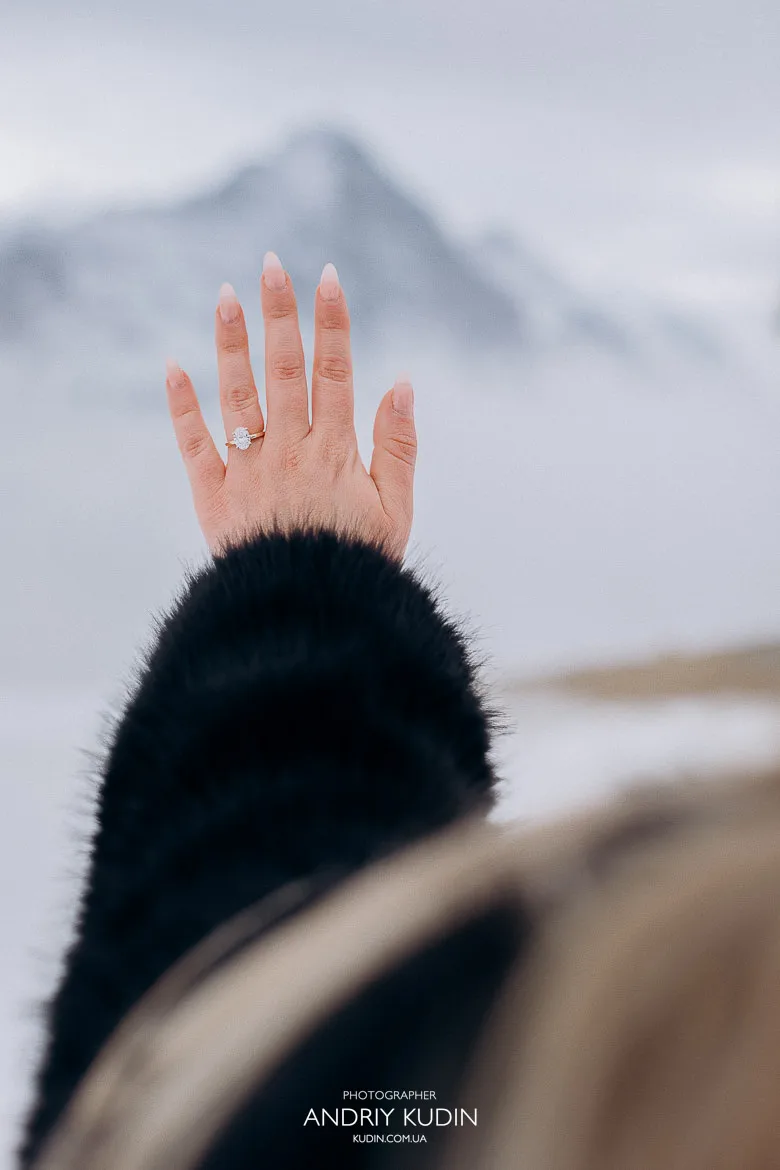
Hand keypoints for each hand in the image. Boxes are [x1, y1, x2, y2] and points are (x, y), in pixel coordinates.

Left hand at [164, 252, 416, 561]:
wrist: (305, 613)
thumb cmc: (357, 563)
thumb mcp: (396, 510)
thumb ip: (399, 446)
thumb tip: (402, 383)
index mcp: (335, 452)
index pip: (334, 373)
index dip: (332, 323)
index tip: (326, 277)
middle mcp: (289, 450)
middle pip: (283, 370)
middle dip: (279, 314)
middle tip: (272, 265)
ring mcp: (247, 470)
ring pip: (238, 394)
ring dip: (231, 343)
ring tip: (226, 295)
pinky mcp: (213, 495)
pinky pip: (194, 444)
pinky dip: (182, 406)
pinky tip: (173, 365)